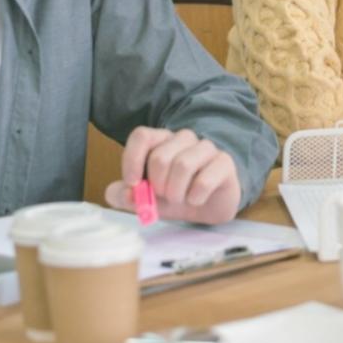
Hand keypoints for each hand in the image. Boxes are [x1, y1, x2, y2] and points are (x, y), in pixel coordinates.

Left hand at [106, 127, 241, 225]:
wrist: (209, 206)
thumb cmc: (176, 196)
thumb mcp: (146, 199)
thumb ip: (126, 196)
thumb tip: (118, 193)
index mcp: (161, 141)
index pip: (142, 136)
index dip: (133, 159)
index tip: (133, 184)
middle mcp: (183, 139)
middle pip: (160, 157)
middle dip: (157, 185)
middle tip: (163, 196)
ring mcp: (206, 148)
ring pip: (183, 164)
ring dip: (176, 192)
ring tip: (179, 199)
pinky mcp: (224, 162)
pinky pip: (204, 179)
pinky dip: (195, 196)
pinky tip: (196, 199)